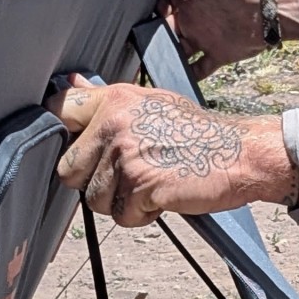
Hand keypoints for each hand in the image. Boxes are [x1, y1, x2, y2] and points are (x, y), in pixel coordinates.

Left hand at [49, 80, 297, 226]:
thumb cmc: (199, 132)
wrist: (238, 154)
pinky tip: (162, 197)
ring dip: (122, 202)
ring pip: (96, 199)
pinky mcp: (140, 186)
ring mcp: (126, 157)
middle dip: (94, 181)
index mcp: (116, 99)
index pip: (60, 109)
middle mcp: (116, 125)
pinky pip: (123, 216)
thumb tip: (71, 82)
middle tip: (126, 176)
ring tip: (151, 185)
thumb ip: (108, 99)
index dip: (61, 132)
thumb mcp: (152, 102)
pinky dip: (142, 215)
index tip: (76, 146)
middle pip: (69, 170)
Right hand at [144, 0, 269, 81]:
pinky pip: (199, 70)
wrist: (268, 5)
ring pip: (177, 52)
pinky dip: (187, 77)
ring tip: (147, 69)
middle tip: (136, 48)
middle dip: (150, 39)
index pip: (159, 4)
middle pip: (164, 31)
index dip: (148, 10)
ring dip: (164, 59)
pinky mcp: (218, 55)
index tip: (138, 18)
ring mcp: (204, 37)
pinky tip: (172, 83)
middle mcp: (191, 17)